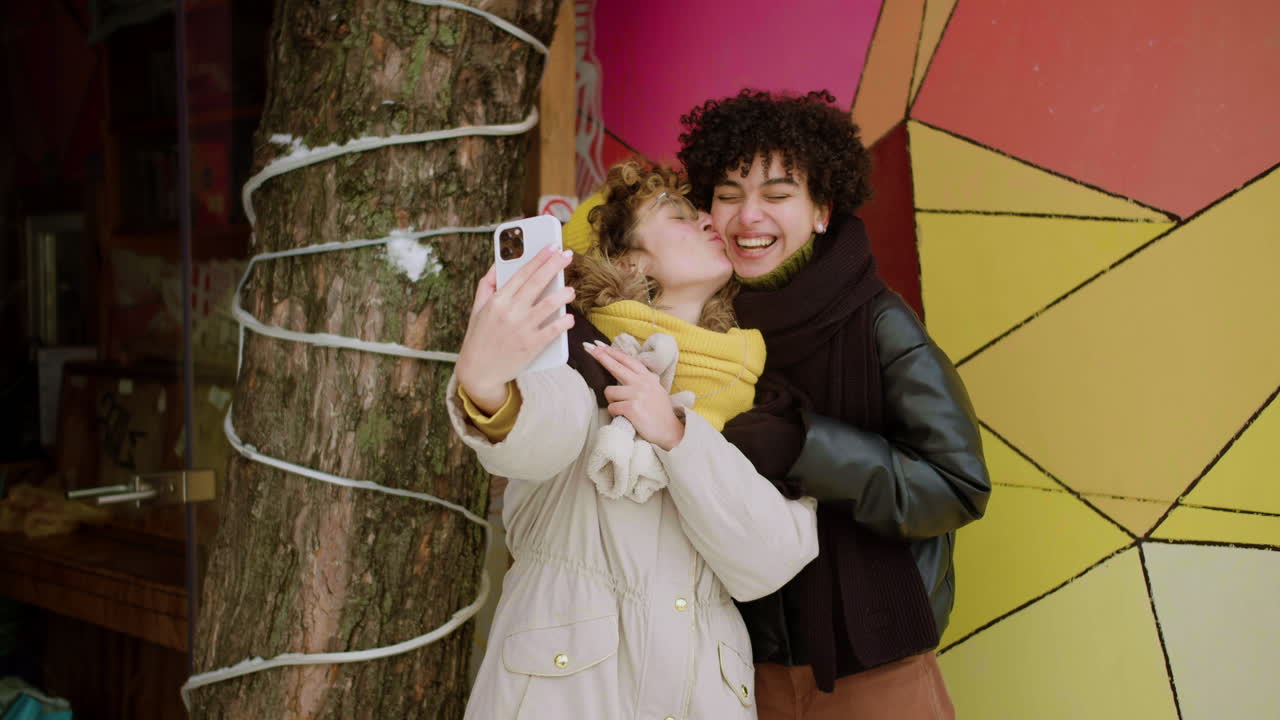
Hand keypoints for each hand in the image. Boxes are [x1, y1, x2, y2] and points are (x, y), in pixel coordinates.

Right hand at [456, 247, 574, 413]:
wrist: (478, 372)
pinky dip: (564, 322)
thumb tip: (499, 263)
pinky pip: (553, 329)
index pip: (522, 272)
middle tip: (568, 255)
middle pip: (538, 282)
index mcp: (497, 300)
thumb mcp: (477, 308)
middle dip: (555, 265)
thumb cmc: (479, 337)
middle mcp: (510, 312)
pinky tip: (569, 317)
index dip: (539, 257)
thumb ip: (487, 284)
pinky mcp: (531, 346)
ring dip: (564, 294)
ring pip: (550, 304)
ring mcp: (522, 329)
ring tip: (570, 290)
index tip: (552, 246)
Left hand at [586, 342, 684, 450]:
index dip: (613, 353)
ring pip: (609, 392)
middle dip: (602, 357)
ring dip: (612, 401)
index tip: (601, 346)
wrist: (670, 431)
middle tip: (590, 349)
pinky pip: (612, 407)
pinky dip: (614, 413)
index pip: (628, 361)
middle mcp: (642, 383)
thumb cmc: (660, 414)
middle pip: (616, 367)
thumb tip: (625, 373)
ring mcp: (637, 394)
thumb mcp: (655, 390)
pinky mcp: (632, 407)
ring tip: (622, 408)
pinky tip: (624, 417)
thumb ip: (642, 381)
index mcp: (648, 378)